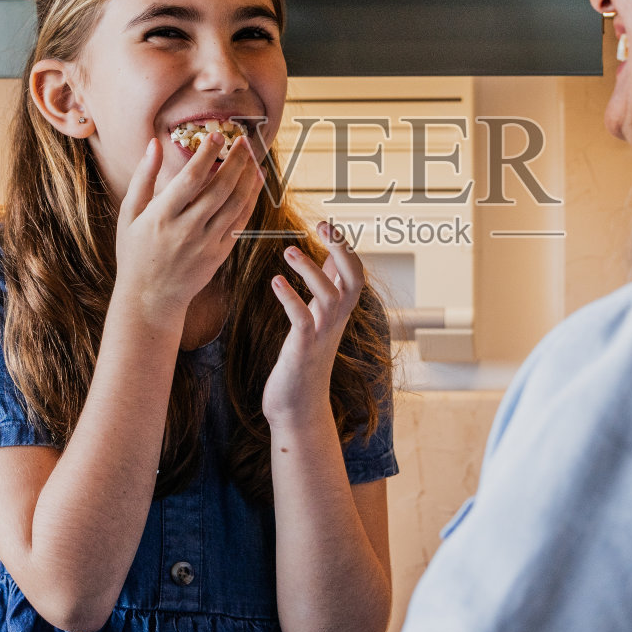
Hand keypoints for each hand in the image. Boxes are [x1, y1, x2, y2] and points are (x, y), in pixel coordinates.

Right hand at [114, 130, 264, 311]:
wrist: (149, 298)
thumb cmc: (135, 252)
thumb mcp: (130, 214)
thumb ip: (143, 177)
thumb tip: (153, 144)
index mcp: (160, 217)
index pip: (189, 179)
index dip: (206, 155)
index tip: (217, 135)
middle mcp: (185, 231)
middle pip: (219, 189)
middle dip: (235, 161)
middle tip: (243, 140)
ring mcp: (205, 244)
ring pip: (235, 205)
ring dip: (248, 178)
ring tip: (254, 157)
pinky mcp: (219, 255)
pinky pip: (240, 224)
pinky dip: (250, 201)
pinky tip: (254, 183)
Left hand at [263, 222, 364, 429]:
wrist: (297, 408)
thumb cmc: (303, 360)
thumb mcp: (318, 319)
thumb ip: (326, 290)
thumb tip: (328, 257)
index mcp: (339, 313)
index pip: (355, 273)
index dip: (346, 247)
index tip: (328, 223)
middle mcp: (336, 322)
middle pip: (354, 280)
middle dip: (343, 251)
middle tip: (324, 226)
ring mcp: (322, 336)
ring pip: (330, 296)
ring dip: (310, 271)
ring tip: (288, 250)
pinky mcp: (303, 350)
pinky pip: (303, 320)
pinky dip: (291, 299)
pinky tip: (275, 282)